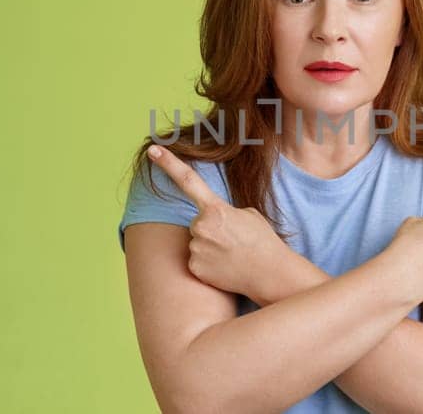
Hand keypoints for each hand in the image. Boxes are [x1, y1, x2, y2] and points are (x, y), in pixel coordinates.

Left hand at [146, 145, 294, 300]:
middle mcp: (201, 226)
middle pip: (197, 223)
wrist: (270, 273)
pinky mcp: (194, 267)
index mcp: (215, 208)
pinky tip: (225, 267)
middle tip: (233, 240)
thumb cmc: (263, 241)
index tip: (152, 150)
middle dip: (211, 229)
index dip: (168, 163)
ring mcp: (196, 248)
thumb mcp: (248, 215)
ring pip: (196, 242)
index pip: (187, 180)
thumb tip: (209, 221)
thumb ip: (223, 212)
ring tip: (232, 255)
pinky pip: (196, 261)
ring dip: (210, 247)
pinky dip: (208, 264)